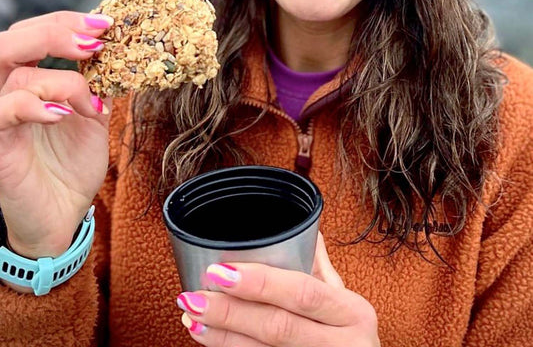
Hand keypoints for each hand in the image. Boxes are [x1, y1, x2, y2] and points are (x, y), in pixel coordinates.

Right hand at [0, 11, 111, 258]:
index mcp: (28, 79)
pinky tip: (62, 115)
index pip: (33, 33)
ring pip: (16, 75)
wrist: (62, 217)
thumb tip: (122, 54)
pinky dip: (34, 106)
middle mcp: (7, 92)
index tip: (104, 25)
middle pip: (11, 42)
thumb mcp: (93, 117)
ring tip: (87, 102)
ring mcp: (0, 117)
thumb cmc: (70, 167)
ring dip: (61, 80)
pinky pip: (3, 111)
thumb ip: (97, 85)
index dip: (65, 21)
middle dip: (54, 31)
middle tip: (94, 41)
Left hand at [177, 233, 379, 345]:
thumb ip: (321, 270)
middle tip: (194, 296)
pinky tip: (209, 340)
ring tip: (192, 317)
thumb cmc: (352, 338)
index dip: (260, 282)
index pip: (302, 292)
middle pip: (278, 326)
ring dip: (222, 337)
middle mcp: (343, 345)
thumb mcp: (347, 305)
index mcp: (353, 313)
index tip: (220, 270)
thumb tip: (307, 230)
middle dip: (230, 312)